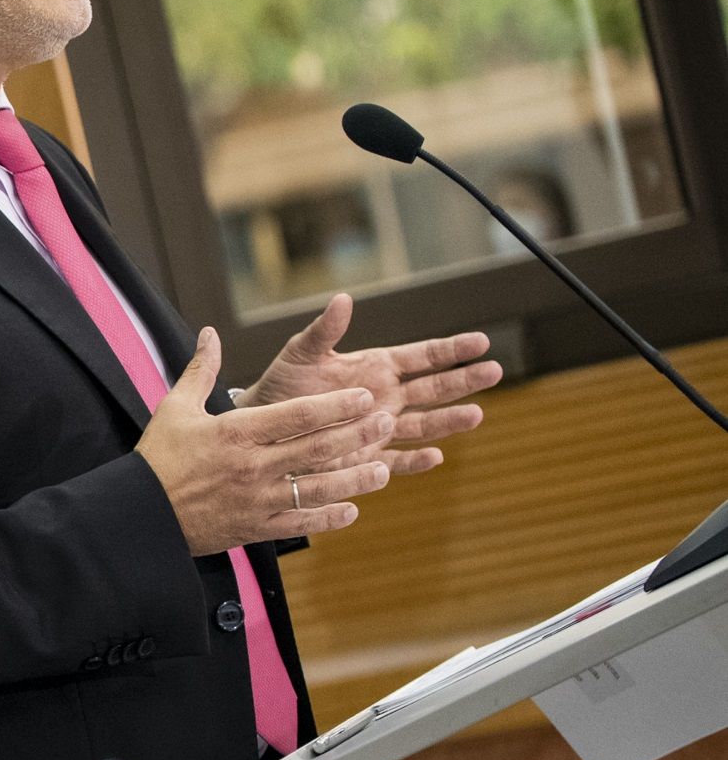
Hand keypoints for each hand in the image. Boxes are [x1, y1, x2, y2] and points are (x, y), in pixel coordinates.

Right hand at [139, 328, 395, 554]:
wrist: (140, 513)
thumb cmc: (158, 457)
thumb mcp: (174, 407)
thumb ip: (201, 370)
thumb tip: (211, 333)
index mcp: (236, 432)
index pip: (297, 415)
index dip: (336, 405)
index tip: (364, 397)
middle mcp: (252, 466)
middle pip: (317, 448)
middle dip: (358, 434)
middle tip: (387, 421)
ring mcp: (257, 499)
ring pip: (318, 488)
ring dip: (356, 480)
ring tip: (382, 470)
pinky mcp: (256, 527)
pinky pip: (301, 523)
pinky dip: (329, 518)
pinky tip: (352, 510)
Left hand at [240, 293, 498, 475]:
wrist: (265, 426)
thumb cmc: (283, 386)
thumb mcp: (301, 354)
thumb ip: (324, 331)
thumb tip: (342, 298)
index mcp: (377, 368)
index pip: (423, 357)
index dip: (451, 350)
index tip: (481, 342)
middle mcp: (387, 398)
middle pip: (434, 389)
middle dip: (464, 381)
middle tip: (494, 371)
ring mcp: (381, 429)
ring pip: (425, 425)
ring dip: (449, 421)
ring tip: (477, 415)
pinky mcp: (367, 458)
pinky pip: (397, 460)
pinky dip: (416, 461)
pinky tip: (435, 457)